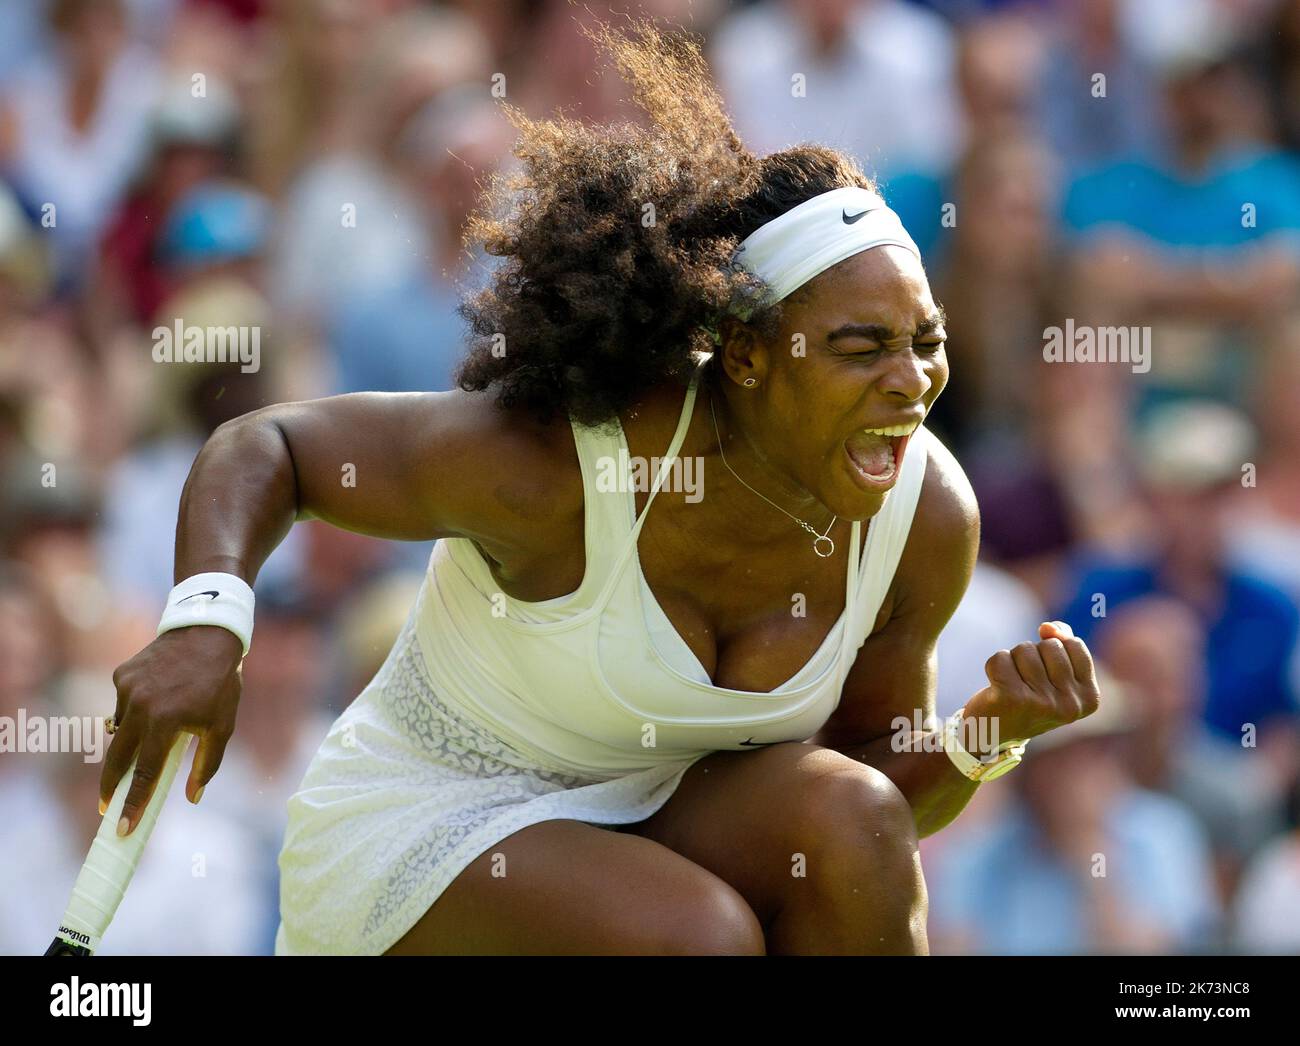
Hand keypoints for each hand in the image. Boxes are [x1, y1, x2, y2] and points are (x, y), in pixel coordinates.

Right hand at [102, 626, 243, 834]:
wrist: (206, 633)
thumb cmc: (220, 684)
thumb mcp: (222, 725)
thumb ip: (207, 765)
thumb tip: (191, 798)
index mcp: (167, 722)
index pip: (146, 773)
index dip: (133, 804)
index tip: (121, 829)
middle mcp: (141, 707)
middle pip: (117, 758)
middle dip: (111, 786)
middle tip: (107, 806)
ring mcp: (126, 689)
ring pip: (121, 729)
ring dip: (134, 737)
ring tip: (163, 721)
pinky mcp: (121, 675)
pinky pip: (122, 704)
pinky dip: (136, 710)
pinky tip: (158, 695)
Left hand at [961, 620, 1100, 752]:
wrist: (993, 733)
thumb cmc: (1028, 696)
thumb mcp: (1055, 672)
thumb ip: (1062, 641)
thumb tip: (1048, 627)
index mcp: (1090, 698)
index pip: (1074, 644)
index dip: (1053, 651)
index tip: (1045, 677)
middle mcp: (1070, 705)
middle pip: (1049, 645)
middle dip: (1032, 655)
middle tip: (1026, 683)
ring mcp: (1042, 704)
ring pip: (1024, 649)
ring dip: (1013, 660)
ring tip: (1012, 685)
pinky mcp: (1012, 699)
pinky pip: (1000, 658)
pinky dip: (993, 666)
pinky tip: (996, 687)